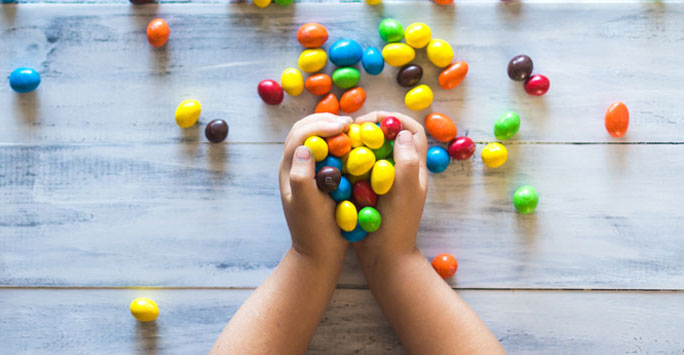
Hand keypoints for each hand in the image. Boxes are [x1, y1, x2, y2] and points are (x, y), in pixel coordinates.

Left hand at [279, 113, 352, 265]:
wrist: (318, 255)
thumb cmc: (314, 232)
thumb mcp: (307, 206)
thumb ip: (302, 177)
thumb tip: (305, 148)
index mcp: (289, 170)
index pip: (300, 135)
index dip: (321, 125)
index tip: (344, 125)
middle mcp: (295, 167)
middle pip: (304, 130)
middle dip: (325, 120)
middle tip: (349, 122)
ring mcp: (307, 171)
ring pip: (315, 138)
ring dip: (331, 128)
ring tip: (352, 129)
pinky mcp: (320, 178)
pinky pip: (327, 151)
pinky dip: (339, 142)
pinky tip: (355, 145)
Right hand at [351, 111, 428, 262]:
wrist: (384, 257)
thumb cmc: (398, 225)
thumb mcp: (406, 192)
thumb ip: (408, 162)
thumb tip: (402, 133)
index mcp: (415, 168)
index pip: (411, 130)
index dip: (393, 119)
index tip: (370, 119)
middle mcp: (401, 170)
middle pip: (389, 136)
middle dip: (371, 127)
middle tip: (350, 129)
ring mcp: (385, 181)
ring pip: (373, 150)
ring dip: (358, 143)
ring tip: (341, 142)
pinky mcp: (369, 190)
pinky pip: (359, 167)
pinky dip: (349, 161)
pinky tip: (335, 162)